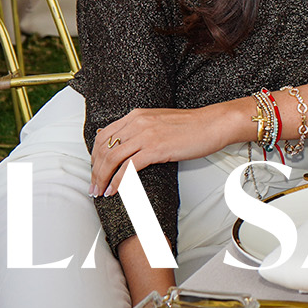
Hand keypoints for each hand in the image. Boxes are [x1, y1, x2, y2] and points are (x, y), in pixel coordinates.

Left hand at [90, 102, 244, 196]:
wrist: (214, 123)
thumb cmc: (192, 125)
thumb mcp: (160, 121)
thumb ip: (140, 128)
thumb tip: (124, 142)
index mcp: (136, 115)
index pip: (103, 136)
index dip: (94, 156)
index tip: (95, 170)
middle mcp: (137, 123)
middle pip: (104, 148)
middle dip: (95, 171)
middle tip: (94, 187)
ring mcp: (146, 135)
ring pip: (112, 159)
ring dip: (103, 178)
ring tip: (101, 192)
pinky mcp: (156, 148)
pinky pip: (129, 167)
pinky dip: (118, 181)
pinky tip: (116, 190)